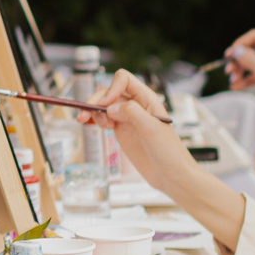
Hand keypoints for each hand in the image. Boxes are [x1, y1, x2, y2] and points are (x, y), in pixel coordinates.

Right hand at [83, 70, 205, 195]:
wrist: (171, 175)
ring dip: (94, 111)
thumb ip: (132, 112)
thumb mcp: (151, 128)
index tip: (104, 106)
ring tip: (88, 123)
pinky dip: (97, 120)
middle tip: (83, 116)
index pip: (124, 80)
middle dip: (95, 100)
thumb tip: (110, 107)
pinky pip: (105, 118)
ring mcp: (128, 118)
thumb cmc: (168, 151)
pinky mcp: (122, 130)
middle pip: (109, 92)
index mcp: (147, 99)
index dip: (112, 88)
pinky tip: (98, 127)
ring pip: (105, 105)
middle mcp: (136, 105)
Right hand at [222, 29, 254, 126]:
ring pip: (248, 62)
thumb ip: (252, 62)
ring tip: (232, 81)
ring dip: (239, 71)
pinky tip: (236, 87)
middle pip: (249, 50)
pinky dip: (243, 80)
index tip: (229, 55)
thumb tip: (235, 51)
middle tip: (228, 71)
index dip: (240, 44)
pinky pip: (250, 74)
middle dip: (238, 60)